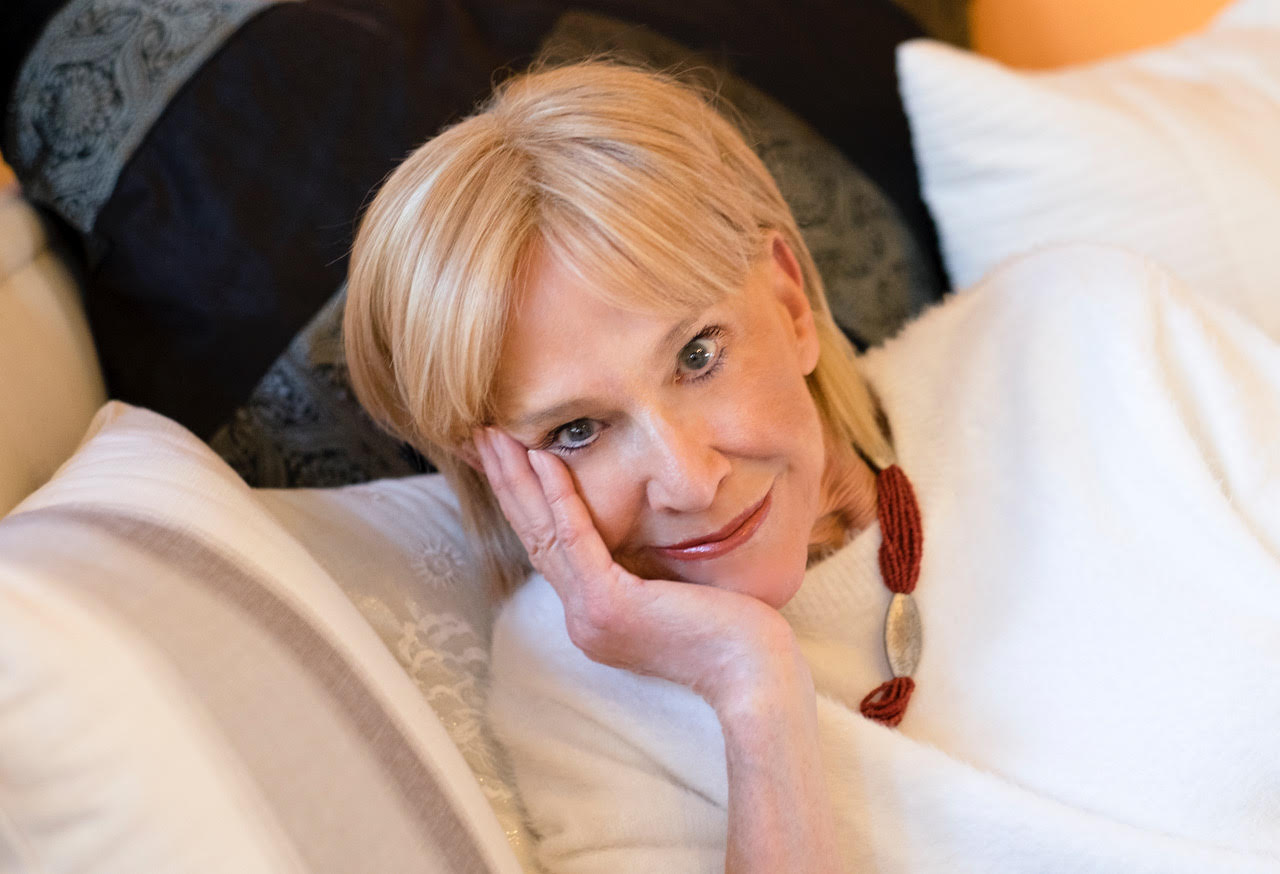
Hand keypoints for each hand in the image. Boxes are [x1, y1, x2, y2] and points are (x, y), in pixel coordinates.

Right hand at [474, 427, 801, 707]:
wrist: (754, 675)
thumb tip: (641, 525)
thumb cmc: (733, 631)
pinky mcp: (609, 606)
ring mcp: (591, 615)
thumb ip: (645, 565)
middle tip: (480, 435)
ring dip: (517, 478)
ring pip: (543, 533)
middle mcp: (582, 617)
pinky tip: (544, 461)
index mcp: (594, 614)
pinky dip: (559, 497)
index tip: (505, 458)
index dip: (523, 501)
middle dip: (505, 481)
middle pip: (533, 536)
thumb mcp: (675, 591)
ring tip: (496, 436)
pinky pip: (576, 540)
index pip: (548, 547)